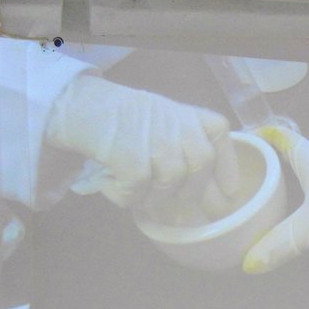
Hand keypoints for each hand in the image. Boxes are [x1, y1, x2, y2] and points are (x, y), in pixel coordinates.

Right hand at [46, 75, 238, 209]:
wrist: (81, 107)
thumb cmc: (123, 118)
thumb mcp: (164, 120)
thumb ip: (187, 145)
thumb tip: (213, 194)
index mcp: (189, 113)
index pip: (219, 135)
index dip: (227, 169)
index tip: (228, 194)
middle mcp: (179, 124)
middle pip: (201, 166)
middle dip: (191, 192)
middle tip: (175, 202)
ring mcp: (157, 141)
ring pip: (170, 185)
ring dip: (153, 197)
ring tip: (136, 191)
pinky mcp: (132, 159)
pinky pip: (139, 193)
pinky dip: (126, 197)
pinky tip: (113, 186)